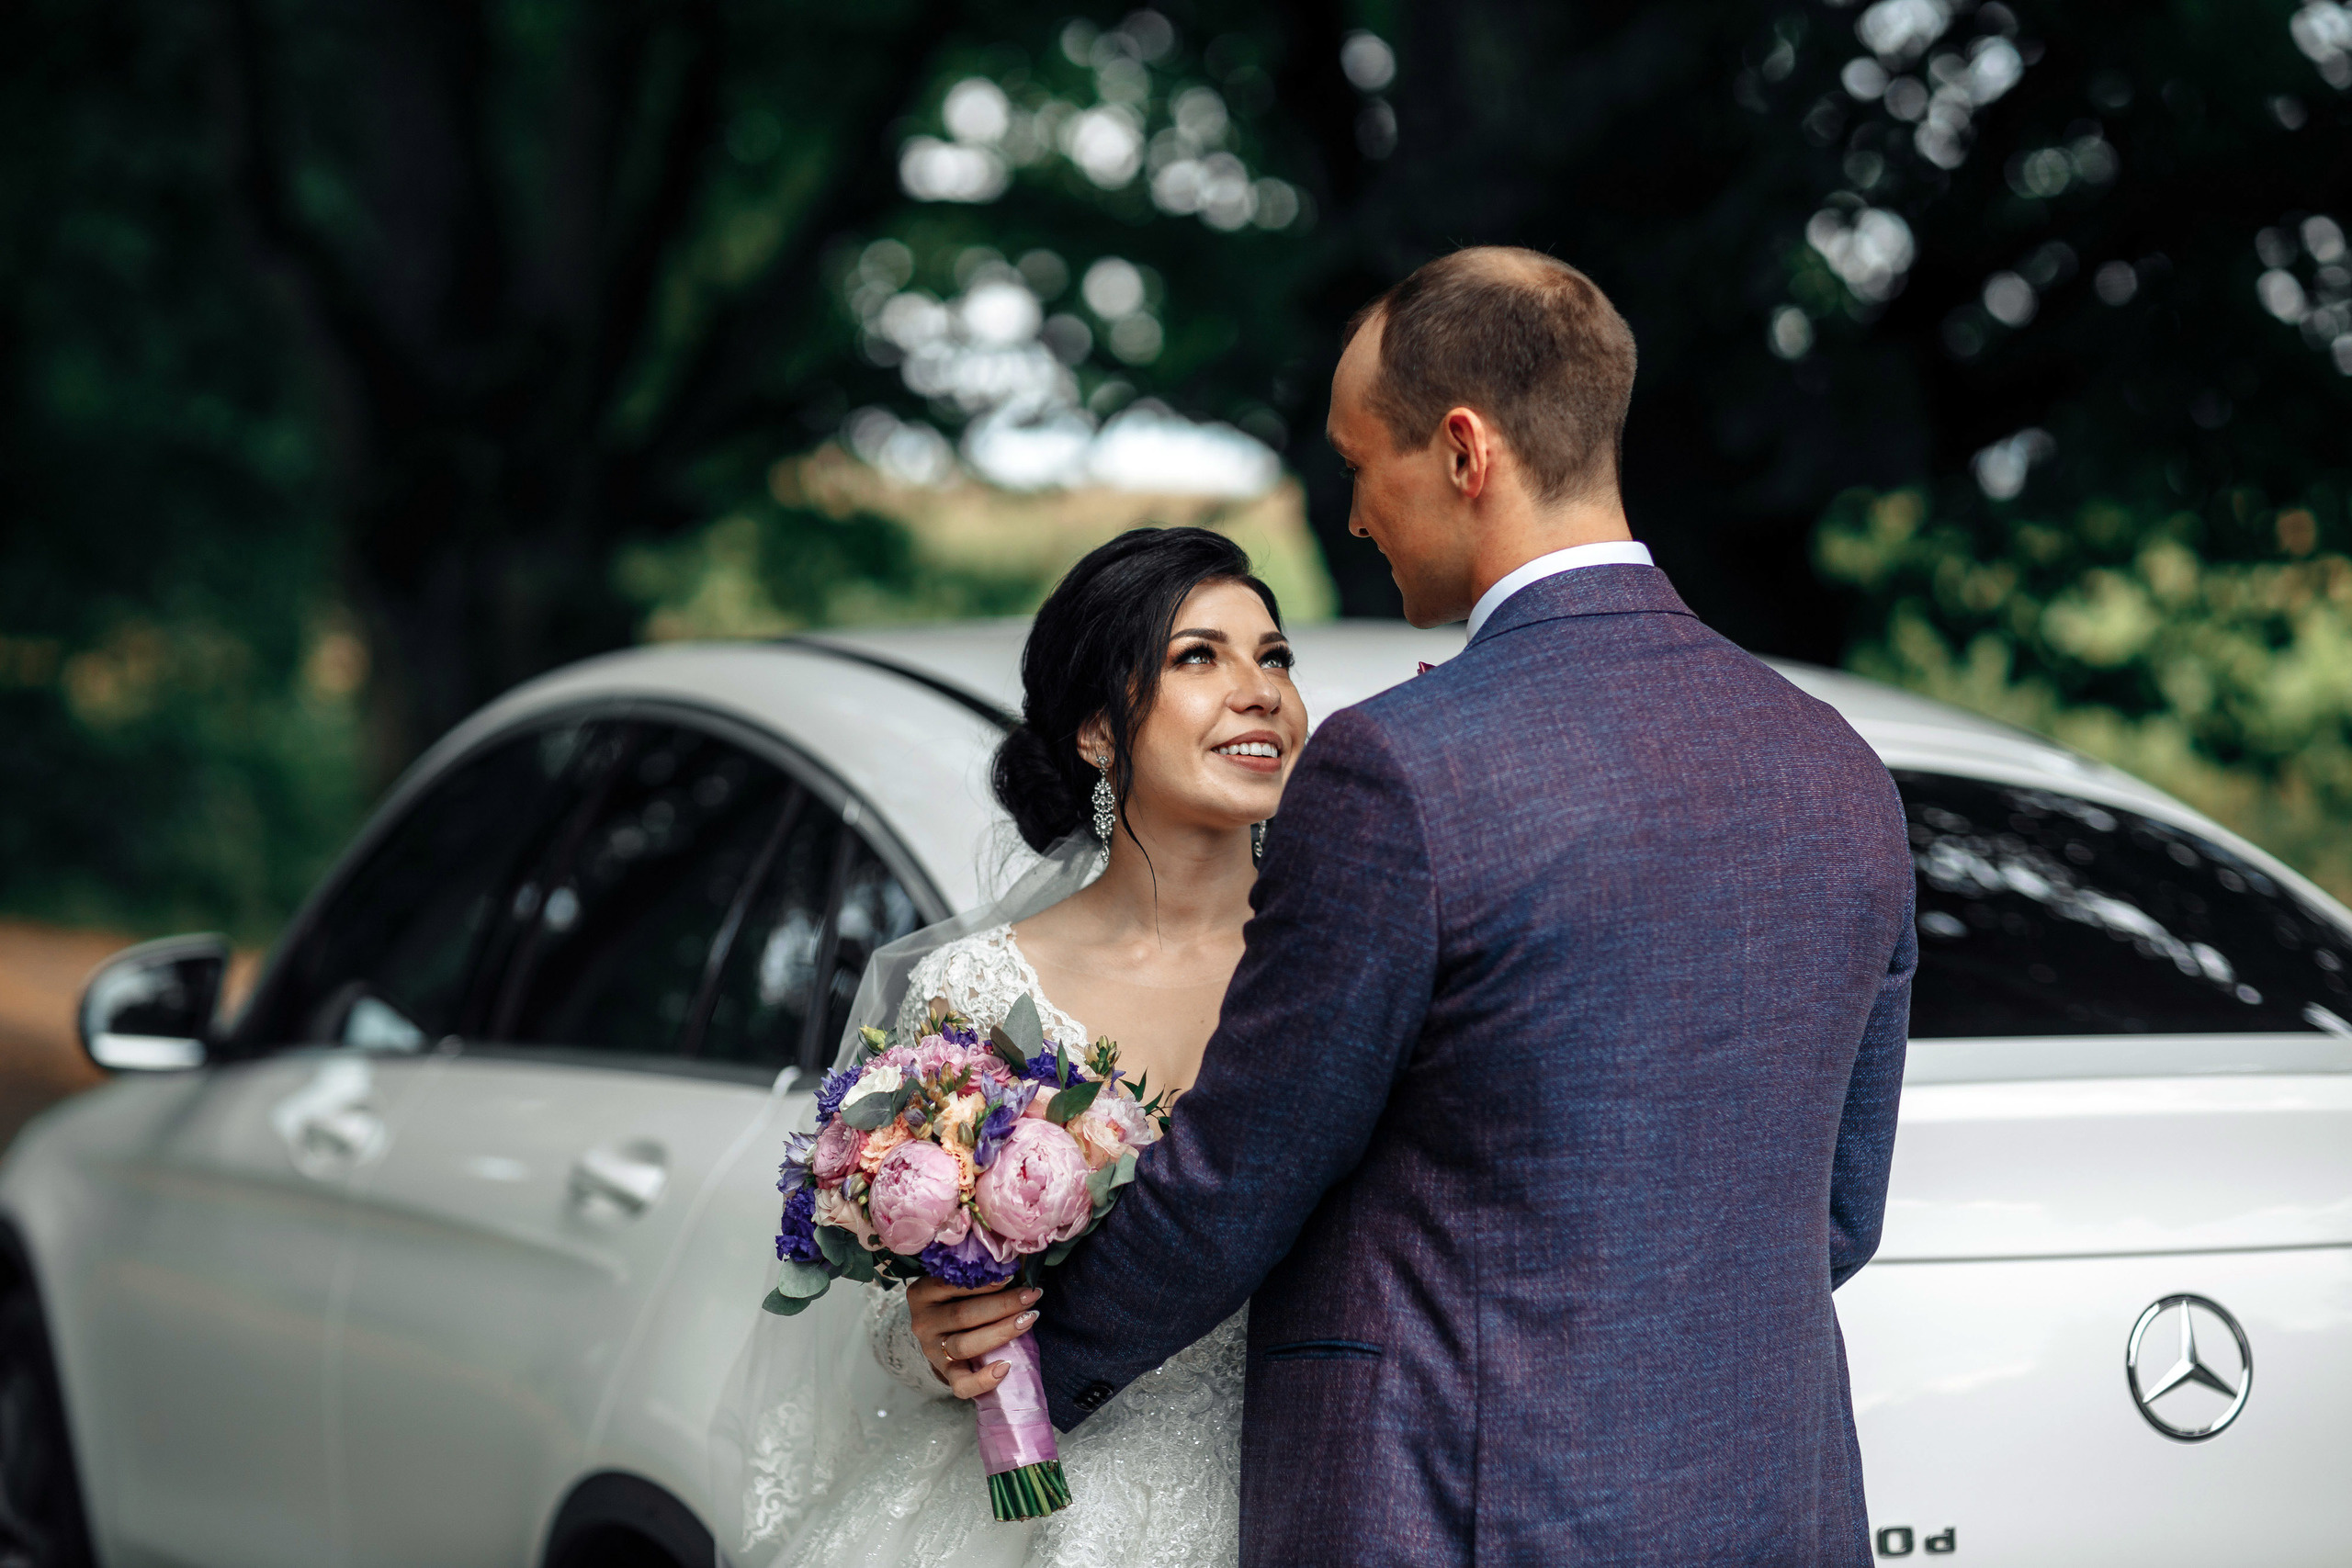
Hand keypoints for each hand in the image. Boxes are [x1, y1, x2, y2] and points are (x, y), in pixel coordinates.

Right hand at [907, 1276, 1040, 1399]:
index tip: (1011, 1276)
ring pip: (965, 1345)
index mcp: (922, 1293)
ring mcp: (932, 1351)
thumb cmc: (956, 1299)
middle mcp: (922, 1323)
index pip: (950, 1285)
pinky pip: (961, 1384)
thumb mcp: (955, 1283)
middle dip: (1002, 1305)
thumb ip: (975, 1276)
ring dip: (1001, 1333)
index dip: (982, 1282)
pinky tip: (1006, 1367)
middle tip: (1031, 1296)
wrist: (939, 1333)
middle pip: (963, 1315)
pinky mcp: (944, 1374)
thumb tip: (1011, 1268)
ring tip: (1028, 1320)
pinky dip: (984, 1379)